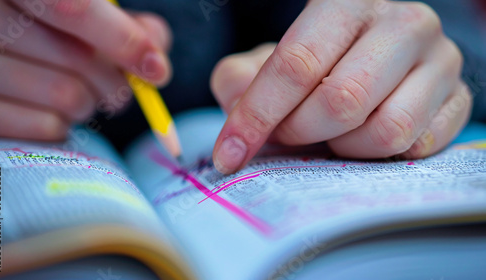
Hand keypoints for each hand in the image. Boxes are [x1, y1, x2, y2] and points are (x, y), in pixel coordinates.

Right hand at [0, 0, 171, 139]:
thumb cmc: (48, 28)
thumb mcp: (88, 10)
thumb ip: (124, 24)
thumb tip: (155, 62)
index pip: (75, 8)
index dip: (123, 42)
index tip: (156, 70)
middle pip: (78, 60)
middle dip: (115, 82)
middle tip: (118, 88)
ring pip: (66, 97)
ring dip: (90, 104)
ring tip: (80, 95)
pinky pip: (45, 128)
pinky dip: (63, 125)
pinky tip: (51, 111)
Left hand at [211, 0, 471, 173]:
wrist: (374, 57)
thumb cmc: (318, 61)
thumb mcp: (270, 61)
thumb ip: (241, 80)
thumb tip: (236, 114)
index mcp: (349, 3)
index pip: (297, 64)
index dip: (256, 115)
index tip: (228, 153)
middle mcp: (403, 24)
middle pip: (342, 101)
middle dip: (301, 133)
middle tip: (287, 136)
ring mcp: (439, 61)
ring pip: (385, 130)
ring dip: (343, 147)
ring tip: (328, 134)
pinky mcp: (458, 99)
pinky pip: (416, 146)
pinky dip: (377, 155)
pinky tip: (361, 139)